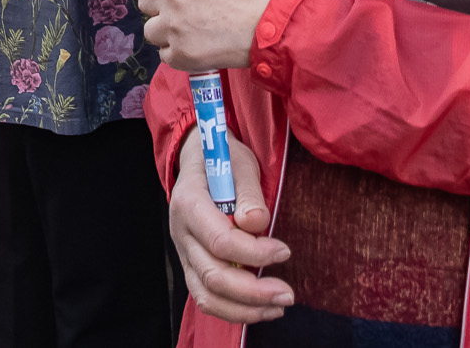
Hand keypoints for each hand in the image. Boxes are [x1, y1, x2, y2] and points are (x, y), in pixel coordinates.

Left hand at [133, 0, 289, 71]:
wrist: (279, 22)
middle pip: (145, 1)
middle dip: (161, 2)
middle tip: (185, 6)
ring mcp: (174, 27)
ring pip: (151, 29)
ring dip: (166, 29)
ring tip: (191, 29)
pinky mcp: (182, 55)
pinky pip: (165, 54)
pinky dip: (178, 51)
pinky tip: (197, 45)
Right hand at [170, 127, 290, 322]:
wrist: (198, 160)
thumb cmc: (222, 159)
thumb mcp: (240, 163)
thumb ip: (248, 192)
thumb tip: (257, 223)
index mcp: (189, 203)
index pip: (220, 241)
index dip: (254, 253)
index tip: (284, 251)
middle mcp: (181, 232)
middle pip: (213, 275)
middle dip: (253, 291)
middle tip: (288, 293)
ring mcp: (184, 252)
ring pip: (206, 295)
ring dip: (244, 308)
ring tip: (278, 306)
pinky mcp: (192, 265)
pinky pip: (206, 297)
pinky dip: (233, 310)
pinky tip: (261, 308)